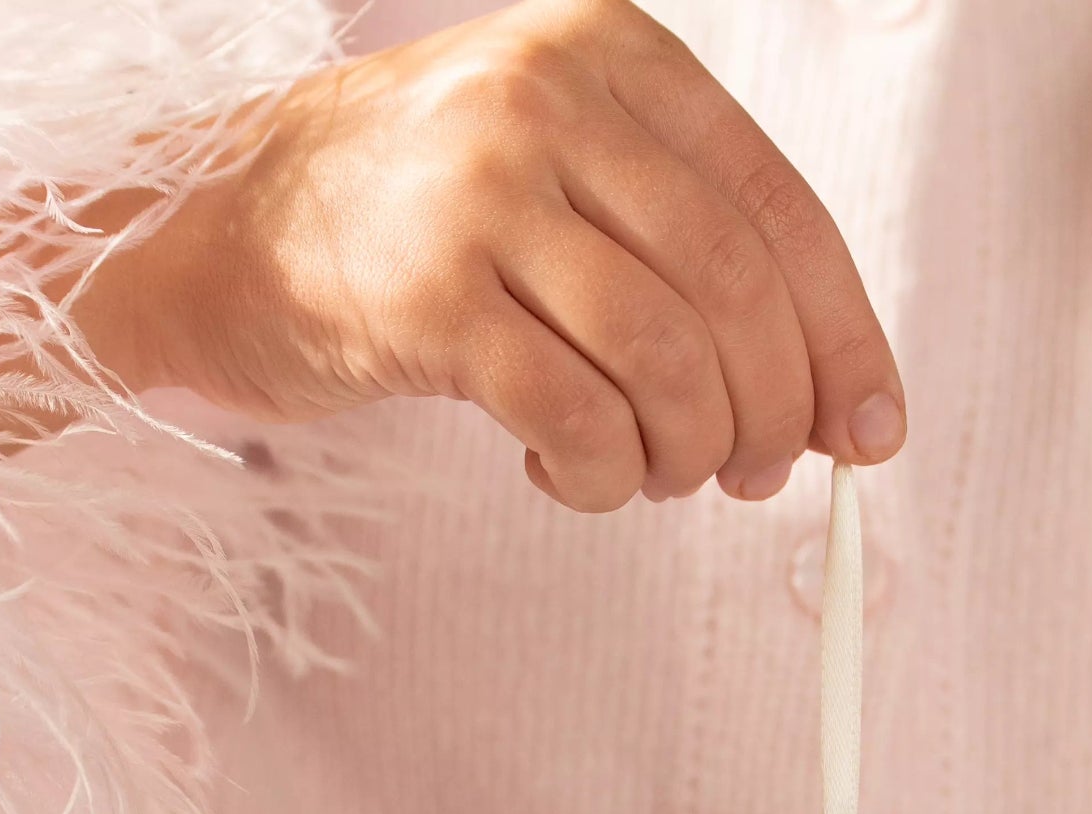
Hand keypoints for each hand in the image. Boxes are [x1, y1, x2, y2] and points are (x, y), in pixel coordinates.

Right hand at [71, 0, 904, 509]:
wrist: (220, 233)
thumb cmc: (421, 225)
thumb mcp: (566, 185)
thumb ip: (688, 258)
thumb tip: (825, 402)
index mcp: (612, 57)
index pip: (779, 209)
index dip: (843, 336)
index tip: (871, 432)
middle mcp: (551, 101)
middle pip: (734, 287)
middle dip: (770, 412)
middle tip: (754, 475)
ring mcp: (481, 191)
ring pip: (665, 357)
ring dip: (685, 453)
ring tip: (653, 478)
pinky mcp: (426, 297)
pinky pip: (575, 418)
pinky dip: (599, 477)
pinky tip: (571, 477)